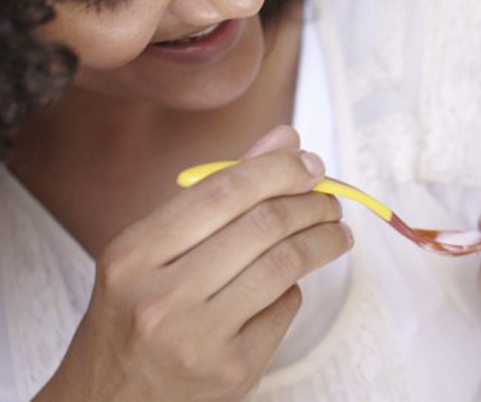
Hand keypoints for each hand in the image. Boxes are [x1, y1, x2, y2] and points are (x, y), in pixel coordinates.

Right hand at [36, 127, 351, 400]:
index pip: (224, 190)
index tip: (310, 164)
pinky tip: (293, 281)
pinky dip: (296, 286)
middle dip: (312, 203)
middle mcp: (161, 296)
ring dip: (322, 240)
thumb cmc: (134, 314)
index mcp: (134, 253)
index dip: (279, 169)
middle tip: (329, 199)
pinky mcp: (233, 371)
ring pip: (285, 266)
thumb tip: (284, 141)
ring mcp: (198, 339)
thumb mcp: (152, 250)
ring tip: (335, 232)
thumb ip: (217, 192)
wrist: (108, 400)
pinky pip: (285, 309)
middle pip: (264, 226)